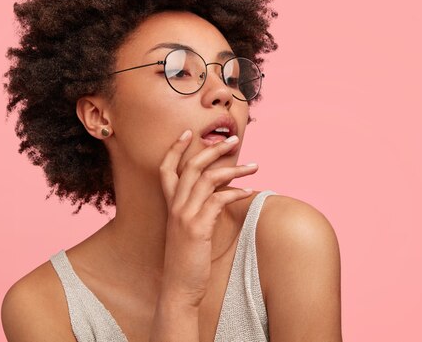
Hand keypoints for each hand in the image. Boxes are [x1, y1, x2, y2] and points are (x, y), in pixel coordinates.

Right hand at [157, 129, 258, 306]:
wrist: (179, 289)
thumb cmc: (187, 260)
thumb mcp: (187, 230)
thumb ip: (196, 210)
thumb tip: (217, 193)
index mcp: (170, 205)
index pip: (166, 169)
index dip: (175, 149)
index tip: (188, 132)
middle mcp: (175, 207)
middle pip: (191, 166)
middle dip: (213, 150)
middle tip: (234, 139)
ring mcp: (184, 217)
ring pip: (208, 180)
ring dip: (234, 169)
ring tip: (254, 166)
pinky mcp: (197, 228)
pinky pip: (218, 201)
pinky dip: (235, 193)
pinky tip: (249, 192)